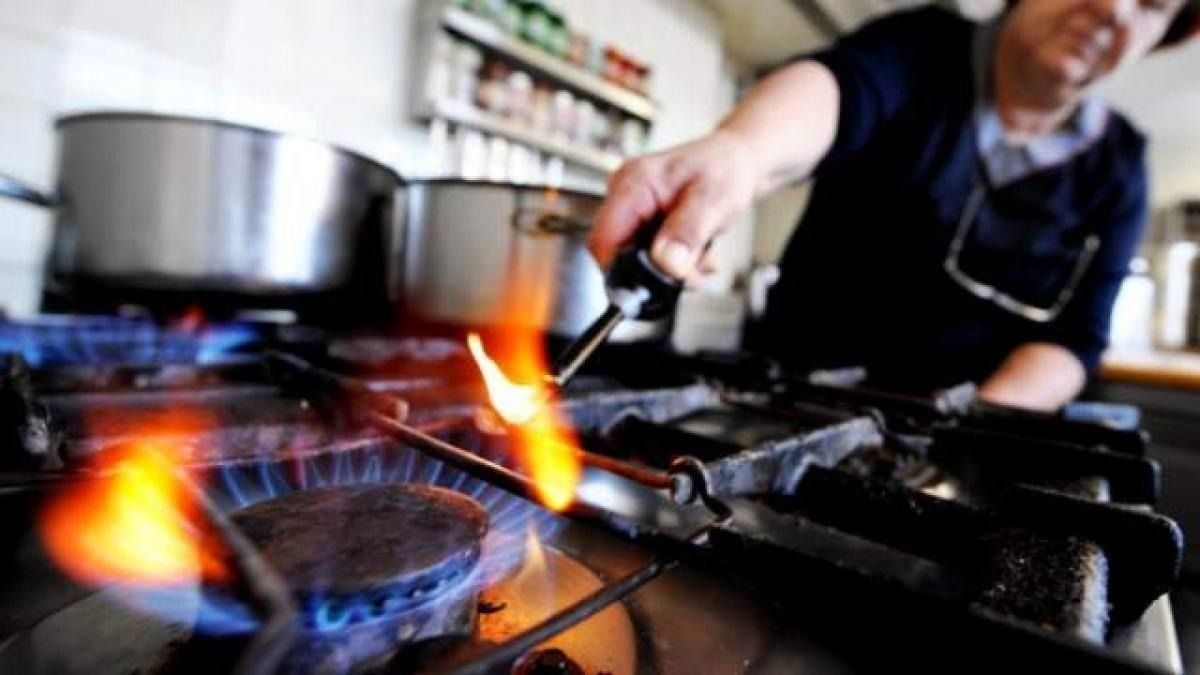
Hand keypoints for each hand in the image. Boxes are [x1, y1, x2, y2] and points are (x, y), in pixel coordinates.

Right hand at [589, 130, 762, 280]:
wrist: (737, 159)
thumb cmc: (726, 168)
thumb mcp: (714, 201)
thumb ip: (688, 233)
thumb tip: (666, 263)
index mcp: (634, 183)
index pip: (603, 240)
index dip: (624, 270)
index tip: (657, 283)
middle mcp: (626, 193)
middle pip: (618, 252)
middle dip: (655, 272)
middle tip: (693, 272)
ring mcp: (633, 206)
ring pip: (634, 257)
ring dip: (669, 269)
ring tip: (700, 257)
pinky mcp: (644, 218)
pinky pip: (646, 252)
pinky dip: (672, 261)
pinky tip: (695, 252)